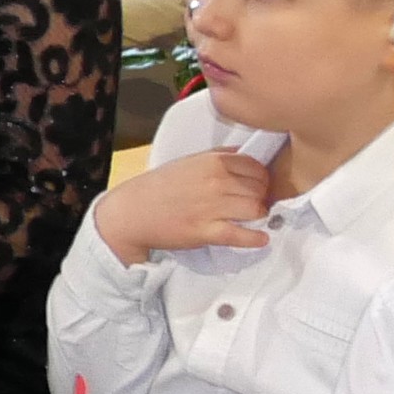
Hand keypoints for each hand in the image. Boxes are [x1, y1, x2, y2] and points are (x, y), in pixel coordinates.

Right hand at [91, 142, 275, 259]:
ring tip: (251, 220)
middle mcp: (216, 181)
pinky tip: (261, 239)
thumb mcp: (188, 161)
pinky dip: (255, 239)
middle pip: (260, 190)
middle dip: (261, 198)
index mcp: (213, 161)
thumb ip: (218, 155)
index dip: (261, 179)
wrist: (132, 213)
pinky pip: (242, 235)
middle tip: (253, 205)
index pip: (256, 168)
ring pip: (256, 210)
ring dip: (258, 217)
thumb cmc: (158, 187)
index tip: (256, 187)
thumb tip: (245, 154)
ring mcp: (212, 206)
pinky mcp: (206, 231)